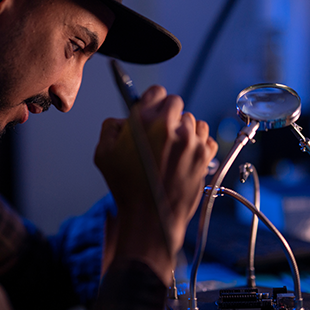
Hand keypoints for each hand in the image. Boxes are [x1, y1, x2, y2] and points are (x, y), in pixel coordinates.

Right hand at [94, 85, 217, 283]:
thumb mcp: (103, 154)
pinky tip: (186, 153)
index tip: (152, 108)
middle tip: (160, 131)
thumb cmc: (126, 188)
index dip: (152, 100)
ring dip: (184, 128)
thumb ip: (110, 127)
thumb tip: (122, 120)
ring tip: (173, 146)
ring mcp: (190, 140)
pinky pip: (206, 136)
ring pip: (192, 119)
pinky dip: (198, 141)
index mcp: (144, 121)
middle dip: (168, 113)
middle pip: (176, 102)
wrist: (151, 218)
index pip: (156, 91)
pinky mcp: (204, 155)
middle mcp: (170, 126)